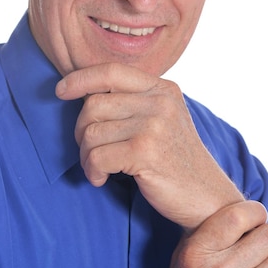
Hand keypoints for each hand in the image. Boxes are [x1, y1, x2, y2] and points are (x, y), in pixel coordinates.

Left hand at [56, 62, 242, 230]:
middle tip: (91, 152)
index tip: (61, 91)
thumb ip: (134, 101)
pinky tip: (102, 179)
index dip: (80, 78)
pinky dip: (92, 171)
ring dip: (86, 156)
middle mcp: (160, 101)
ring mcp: (154, 124)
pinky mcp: (145, 151)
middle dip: (82, 132)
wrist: (206, 197)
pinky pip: (97, 155)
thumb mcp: (163, 119)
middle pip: (94, 104)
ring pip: (91, 132)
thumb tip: (84, 92)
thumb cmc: (175, 161)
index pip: (111, 71)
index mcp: (163, 88)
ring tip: (99, 169)